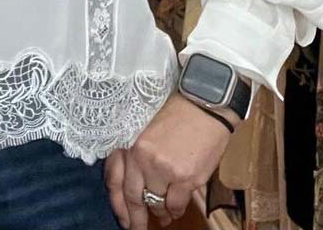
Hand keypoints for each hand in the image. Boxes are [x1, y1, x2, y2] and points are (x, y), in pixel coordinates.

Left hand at [103, 94, 235, 228]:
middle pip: (135, 198)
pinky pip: (177, 204)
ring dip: (160, 213)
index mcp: (132, 144)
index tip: (123, 217)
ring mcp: (165, 170)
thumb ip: (137, 152)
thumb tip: (134, 178)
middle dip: (136, 218)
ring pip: (157, 204)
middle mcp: (144, 159)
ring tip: (163, 216)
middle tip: (137, 228)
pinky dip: (176, 210)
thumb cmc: (178, 111)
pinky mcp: (186, 178)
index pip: (117, 181)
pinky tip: (176, 209)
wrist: (206, 104)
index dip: (119, 205)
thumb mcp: (147, 127)